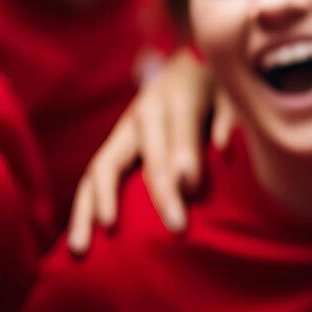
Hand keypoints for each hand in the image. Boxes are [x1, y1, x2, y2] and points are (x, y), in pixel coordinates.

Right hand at [66, 50, 224, 254]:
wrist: (191, 62)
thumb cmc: (220, 82)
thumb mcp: (232, 90)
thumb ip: (229, 117)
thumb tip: (222, 149)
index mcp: (179, 95)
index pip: (181, 132)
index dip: (186, 160)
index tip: (194, 191)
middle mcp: (145, 112)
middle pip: (147, 157)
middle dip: (161, 194)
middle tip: (177, 230)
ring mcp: (125, 130)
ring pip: (100, 171)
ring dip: (92, 210)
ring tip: (81, 250)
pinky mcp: (115, 145)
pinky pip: (94, 179)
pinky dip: (85, 208)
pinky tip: (80, 239)